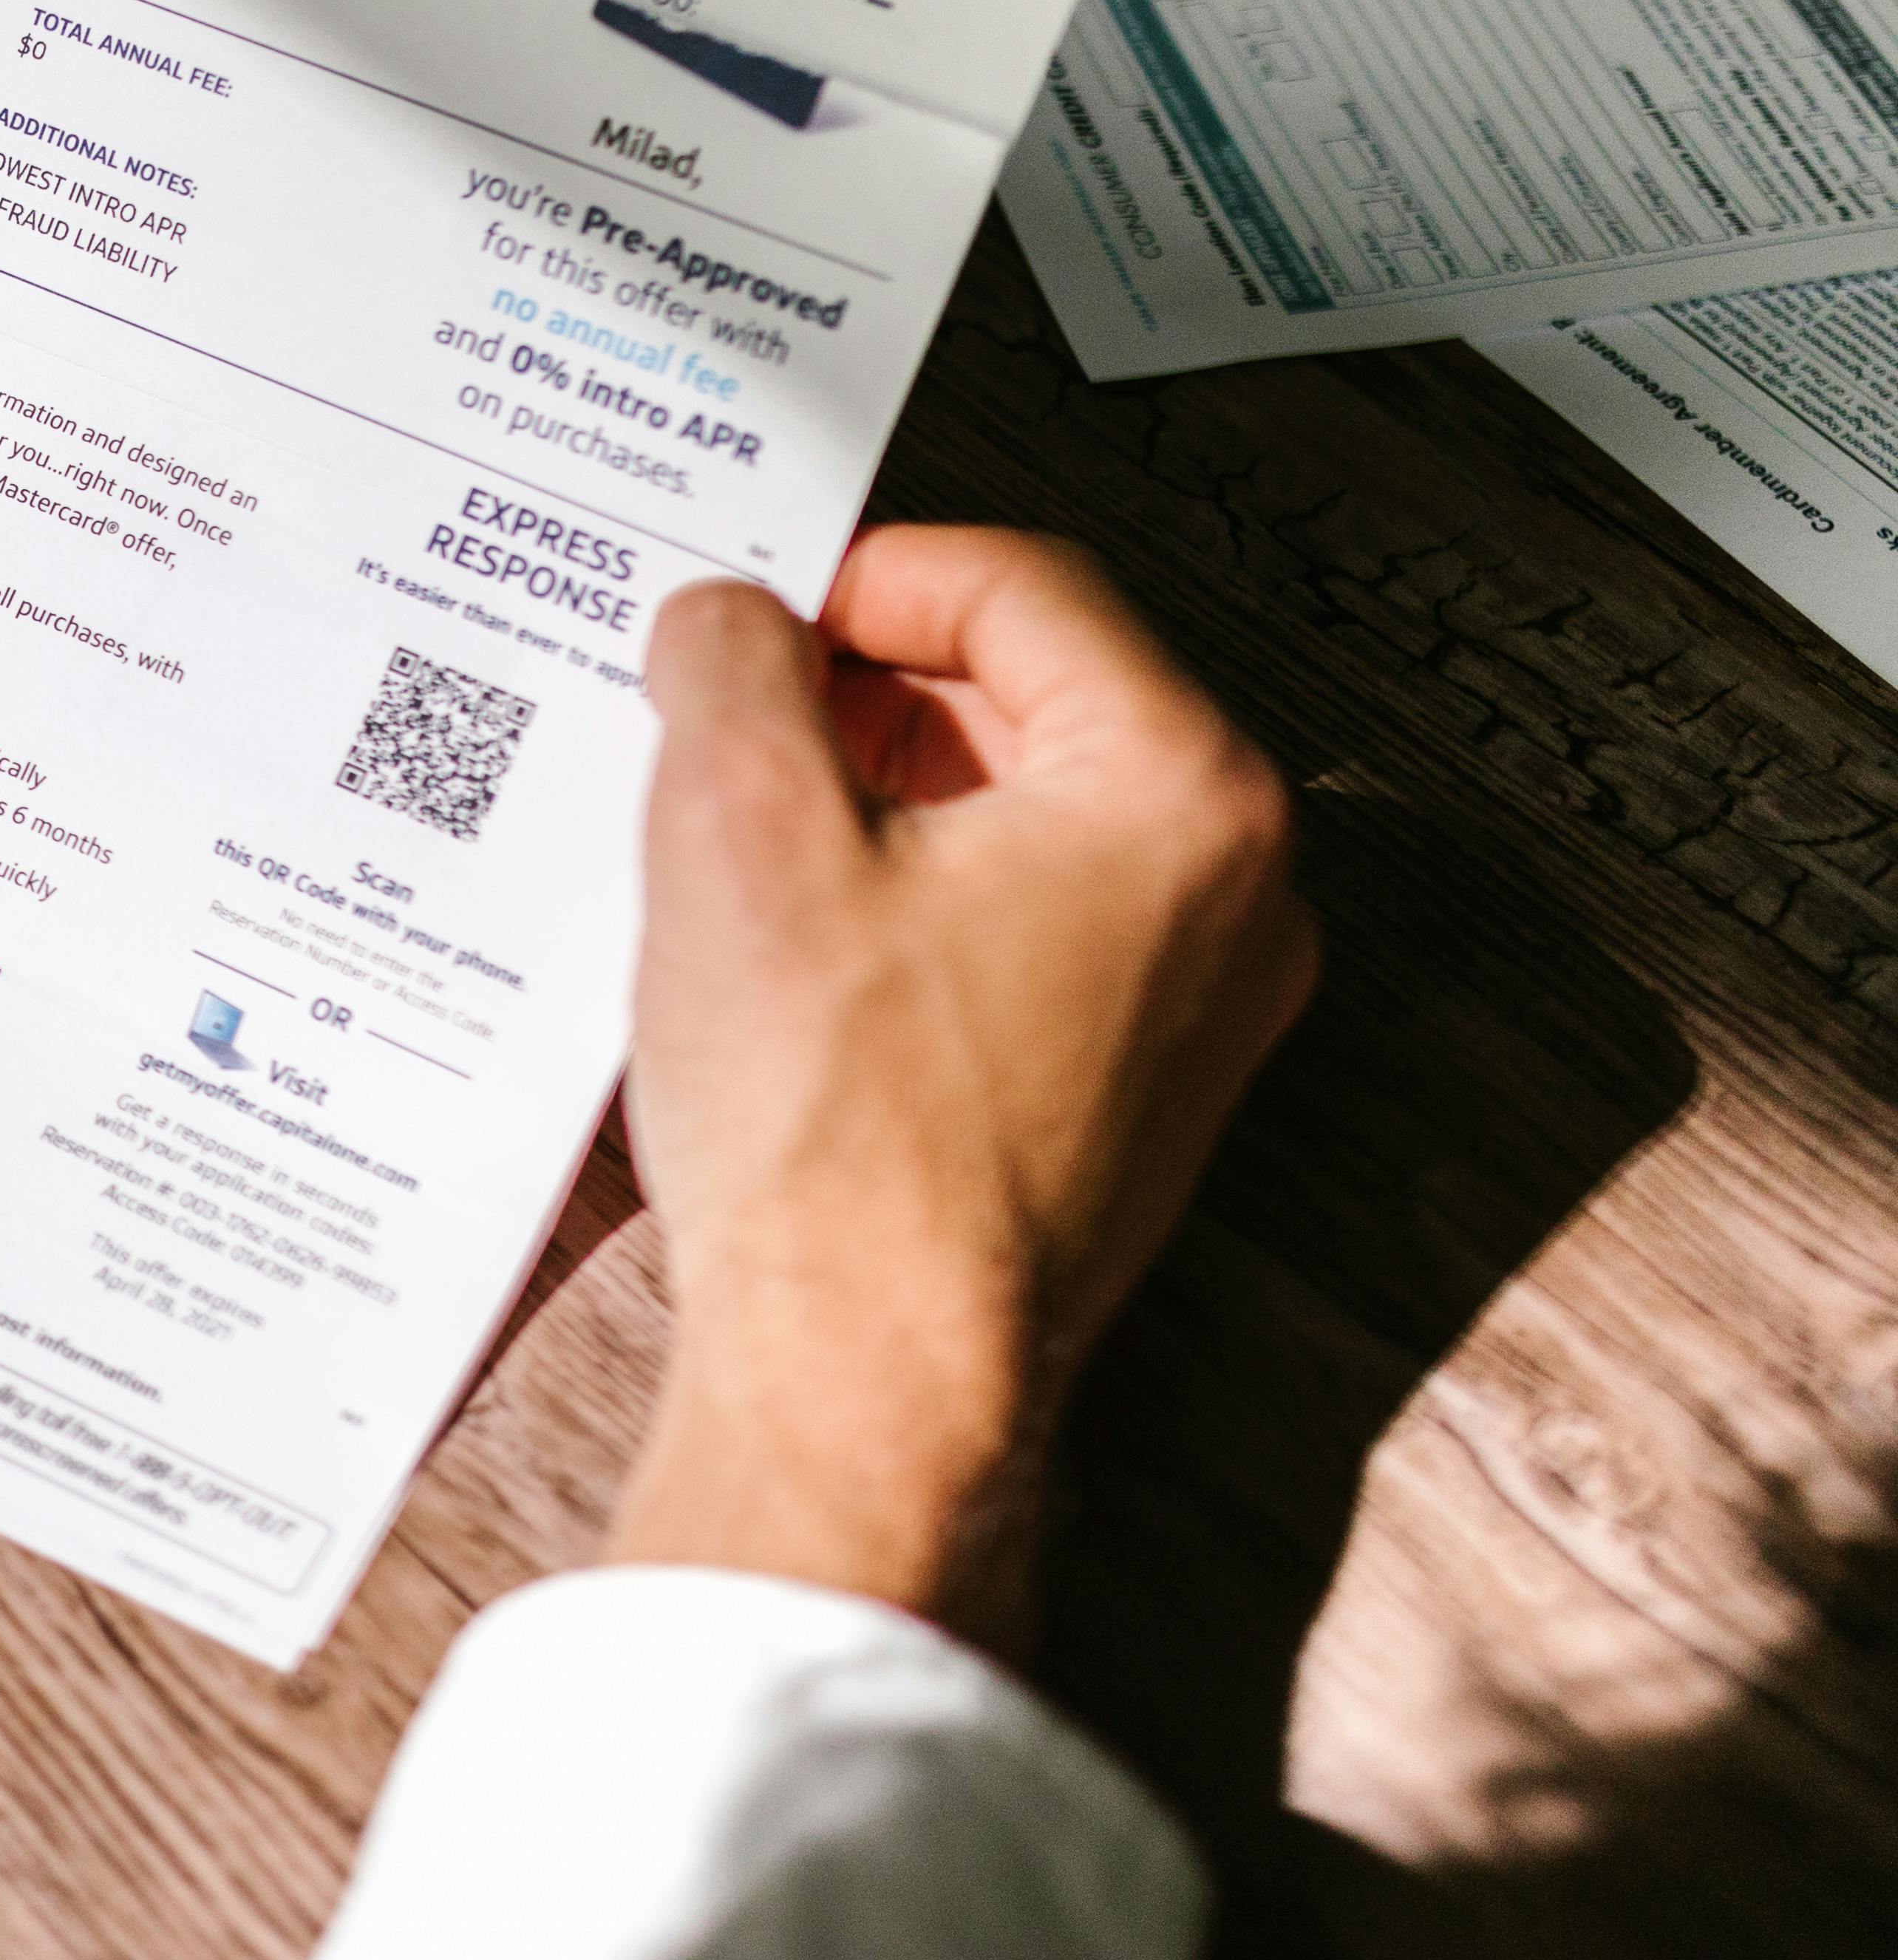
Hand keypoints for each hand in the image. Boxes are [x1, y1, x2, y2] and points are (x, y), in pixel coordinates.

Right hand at [604, 529, 1314, 1657]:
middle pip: (1035, 696)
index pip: (1020, 587)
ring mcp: (1198, 1004)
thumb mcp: (735, 823)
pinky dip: (914, 899)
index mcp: (1182, 796)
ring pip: (1026, 816)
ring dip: (881, 795)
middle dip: (864, 688)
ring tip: (738, 835)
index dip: (860, 575)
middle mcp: (1235, 894)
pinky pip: (1027, 927)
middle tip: (723, 714)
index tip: (751, 614)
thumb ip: (733, 661)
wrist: (873, 1384)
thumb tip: (733, 617)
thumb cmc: (837, 1135)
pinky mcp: (1136, 1088)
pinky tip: (795, 947)